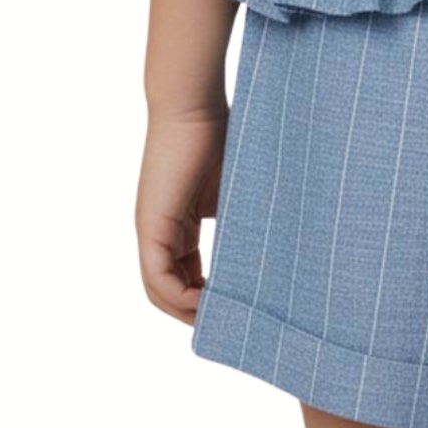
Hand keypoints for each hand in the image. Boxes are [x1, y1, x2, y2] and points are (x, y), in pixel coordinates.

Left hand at [136, 105, 229, 324]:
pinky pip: (158, 278)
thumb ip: (240, 219)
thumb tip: (276, 246)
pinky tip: (208, 302)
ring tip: (222, 319)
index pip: (184, 274)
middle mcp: (158, 231)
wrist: (193, 104)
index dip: (206, 295)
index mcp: (176, 222)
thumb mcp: (234, 189)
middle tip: (230, 323)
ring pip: (160, 290)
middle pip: (168, 290)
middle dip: (196, 311)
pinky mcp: (151, 226)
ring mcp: (151, 230)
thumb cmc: (218, 134)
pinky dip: (180, 298)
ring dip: (188, 311)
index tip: (236, 304)